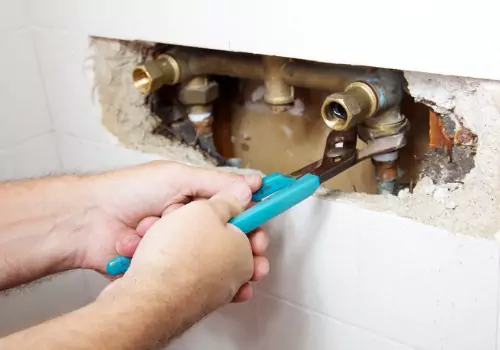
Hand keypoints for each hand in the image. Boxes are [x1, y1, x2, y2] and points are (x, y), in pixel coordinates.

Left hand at [104, 181, 260, 310]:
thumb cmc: (127, 192)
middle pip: (227, 237)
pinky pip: (192, 274)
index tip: (266, 223)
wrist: (89, 222)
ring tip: (246, 273)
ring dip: (228, 265)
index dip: (251, 216)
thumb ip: (214, 183)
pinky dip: (200, 277)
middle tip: (257, 252)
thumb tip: (249, 185)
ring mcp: (180, 247)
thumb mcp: (176, 177)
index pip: (233, 207)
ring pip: (212, 259)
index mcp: (194, 198)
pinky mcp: (168, 267)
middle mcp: (190, 223)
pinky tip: (211, 281)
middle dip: (245, 246)